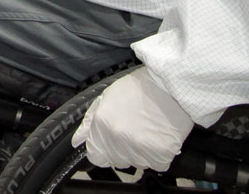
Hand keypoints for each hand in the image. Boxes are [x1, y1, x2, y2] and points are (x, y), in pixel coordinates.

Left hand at [73, 69, 193, 172]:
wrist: (171, 84)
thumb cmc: (140, 88)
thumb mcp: (107, 97)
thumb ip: (89, 122)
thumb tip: (77, 141)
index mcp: (102, 123)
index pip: (96, 156)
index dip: (105, 150)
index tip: (113, 143)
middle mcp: (118, 137)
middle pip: (117, 161)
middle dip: (124, 150)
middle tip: (135, 130)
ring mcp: (140, 146)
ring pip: (138, 164)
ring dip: (143, 153)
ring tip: (149, 130)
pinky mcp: (161, 152)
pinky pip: (158, 165)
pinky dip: (160, 155)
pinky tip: (160, 137)